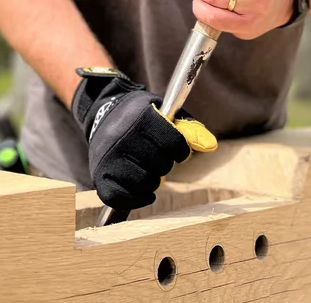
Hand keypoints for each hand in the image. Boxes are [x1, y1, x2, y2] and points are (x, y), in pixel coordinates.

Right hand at [70, 69, 216, 210]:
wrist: (103, 113)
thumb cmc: (141, 115)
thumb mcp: (165, 112)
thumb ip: (189, 128)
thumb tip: (211, 146)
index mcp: (140, 117)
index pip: (174, 142)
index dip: (181, 150)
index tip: (178, 150)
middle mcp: (121, 137)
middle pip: (160, 165)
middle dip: (165, 164)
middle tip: (158, 157)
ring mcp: (108, 158)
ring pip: (144, 183)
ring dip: (152, 181)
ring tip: (148, 169)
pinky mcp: (99, 175)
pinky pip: (120, 198)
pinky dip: (135, 198)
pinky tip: (142, 189)